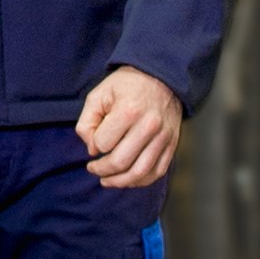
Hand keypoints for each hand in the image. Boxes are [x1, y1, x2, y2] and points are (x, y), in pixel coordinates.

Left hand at [75, 66, 182, 188]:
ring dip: (120, 182)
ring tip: (107, 180)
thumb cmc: (127, 85)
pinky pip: (158, 171)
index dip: (94, 146)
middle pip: (121, 162)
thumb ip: (87, 122)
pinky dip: (141, 181)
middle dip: (102, 170)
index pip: (103, 143)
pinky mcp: (172, 143)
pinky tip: (128, 179)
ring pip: (140, 172)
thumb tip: (92, 149)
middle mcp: (148, 126)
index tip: (93, 142)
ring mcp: (163, 137)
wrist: (161, 76)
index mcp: (128, 111)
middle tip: (94, 168)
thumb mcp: (98, 94)